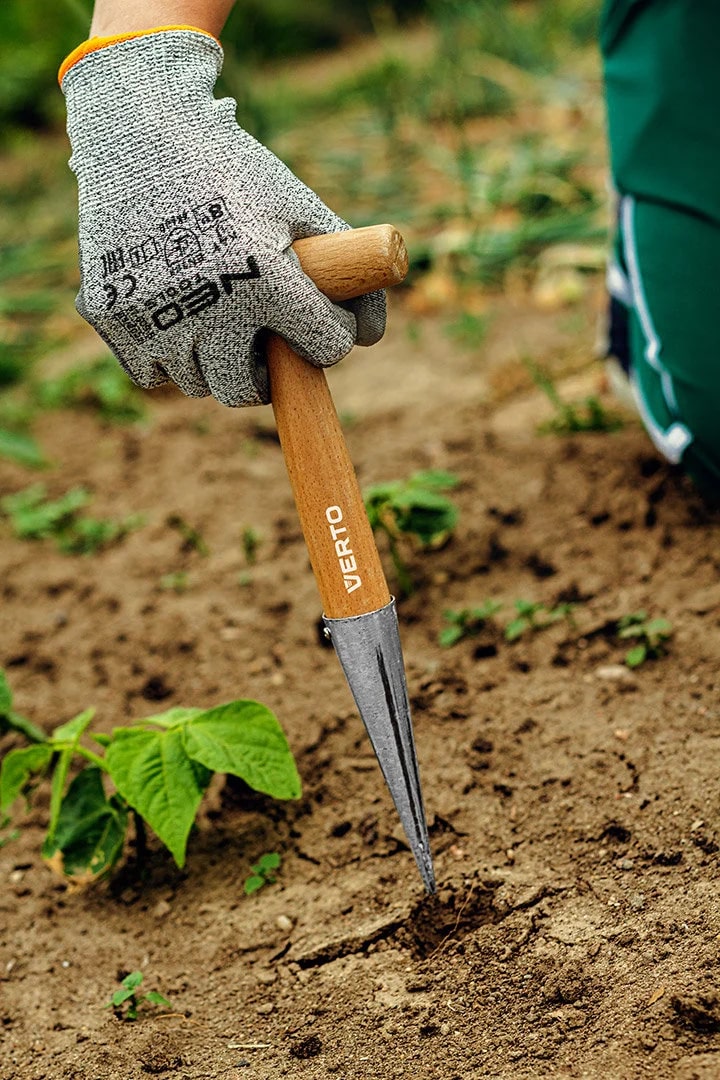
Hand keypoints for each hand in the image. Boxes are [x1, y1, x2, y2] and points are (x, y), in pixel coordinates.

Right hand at [60, 28, 385, 405]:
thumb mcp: (299, 204)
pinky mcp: (109, 315)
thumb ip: (347, 265)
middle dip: (266, 374)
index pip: (326, 346)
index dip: (335, 332)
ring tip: (220, 320)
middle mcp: (208, 307)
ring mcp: (152, 316)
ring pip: (197, 383)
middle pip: (246, 390)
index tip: (326, 316)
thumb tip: (372, 335)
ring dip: (216, 363)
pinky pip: (150, 373)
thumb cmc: (234, 170)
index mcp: (264, 278)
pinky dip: (169, 358)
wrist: (141, 130)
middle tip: (265, 345)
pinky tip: (179, 318)